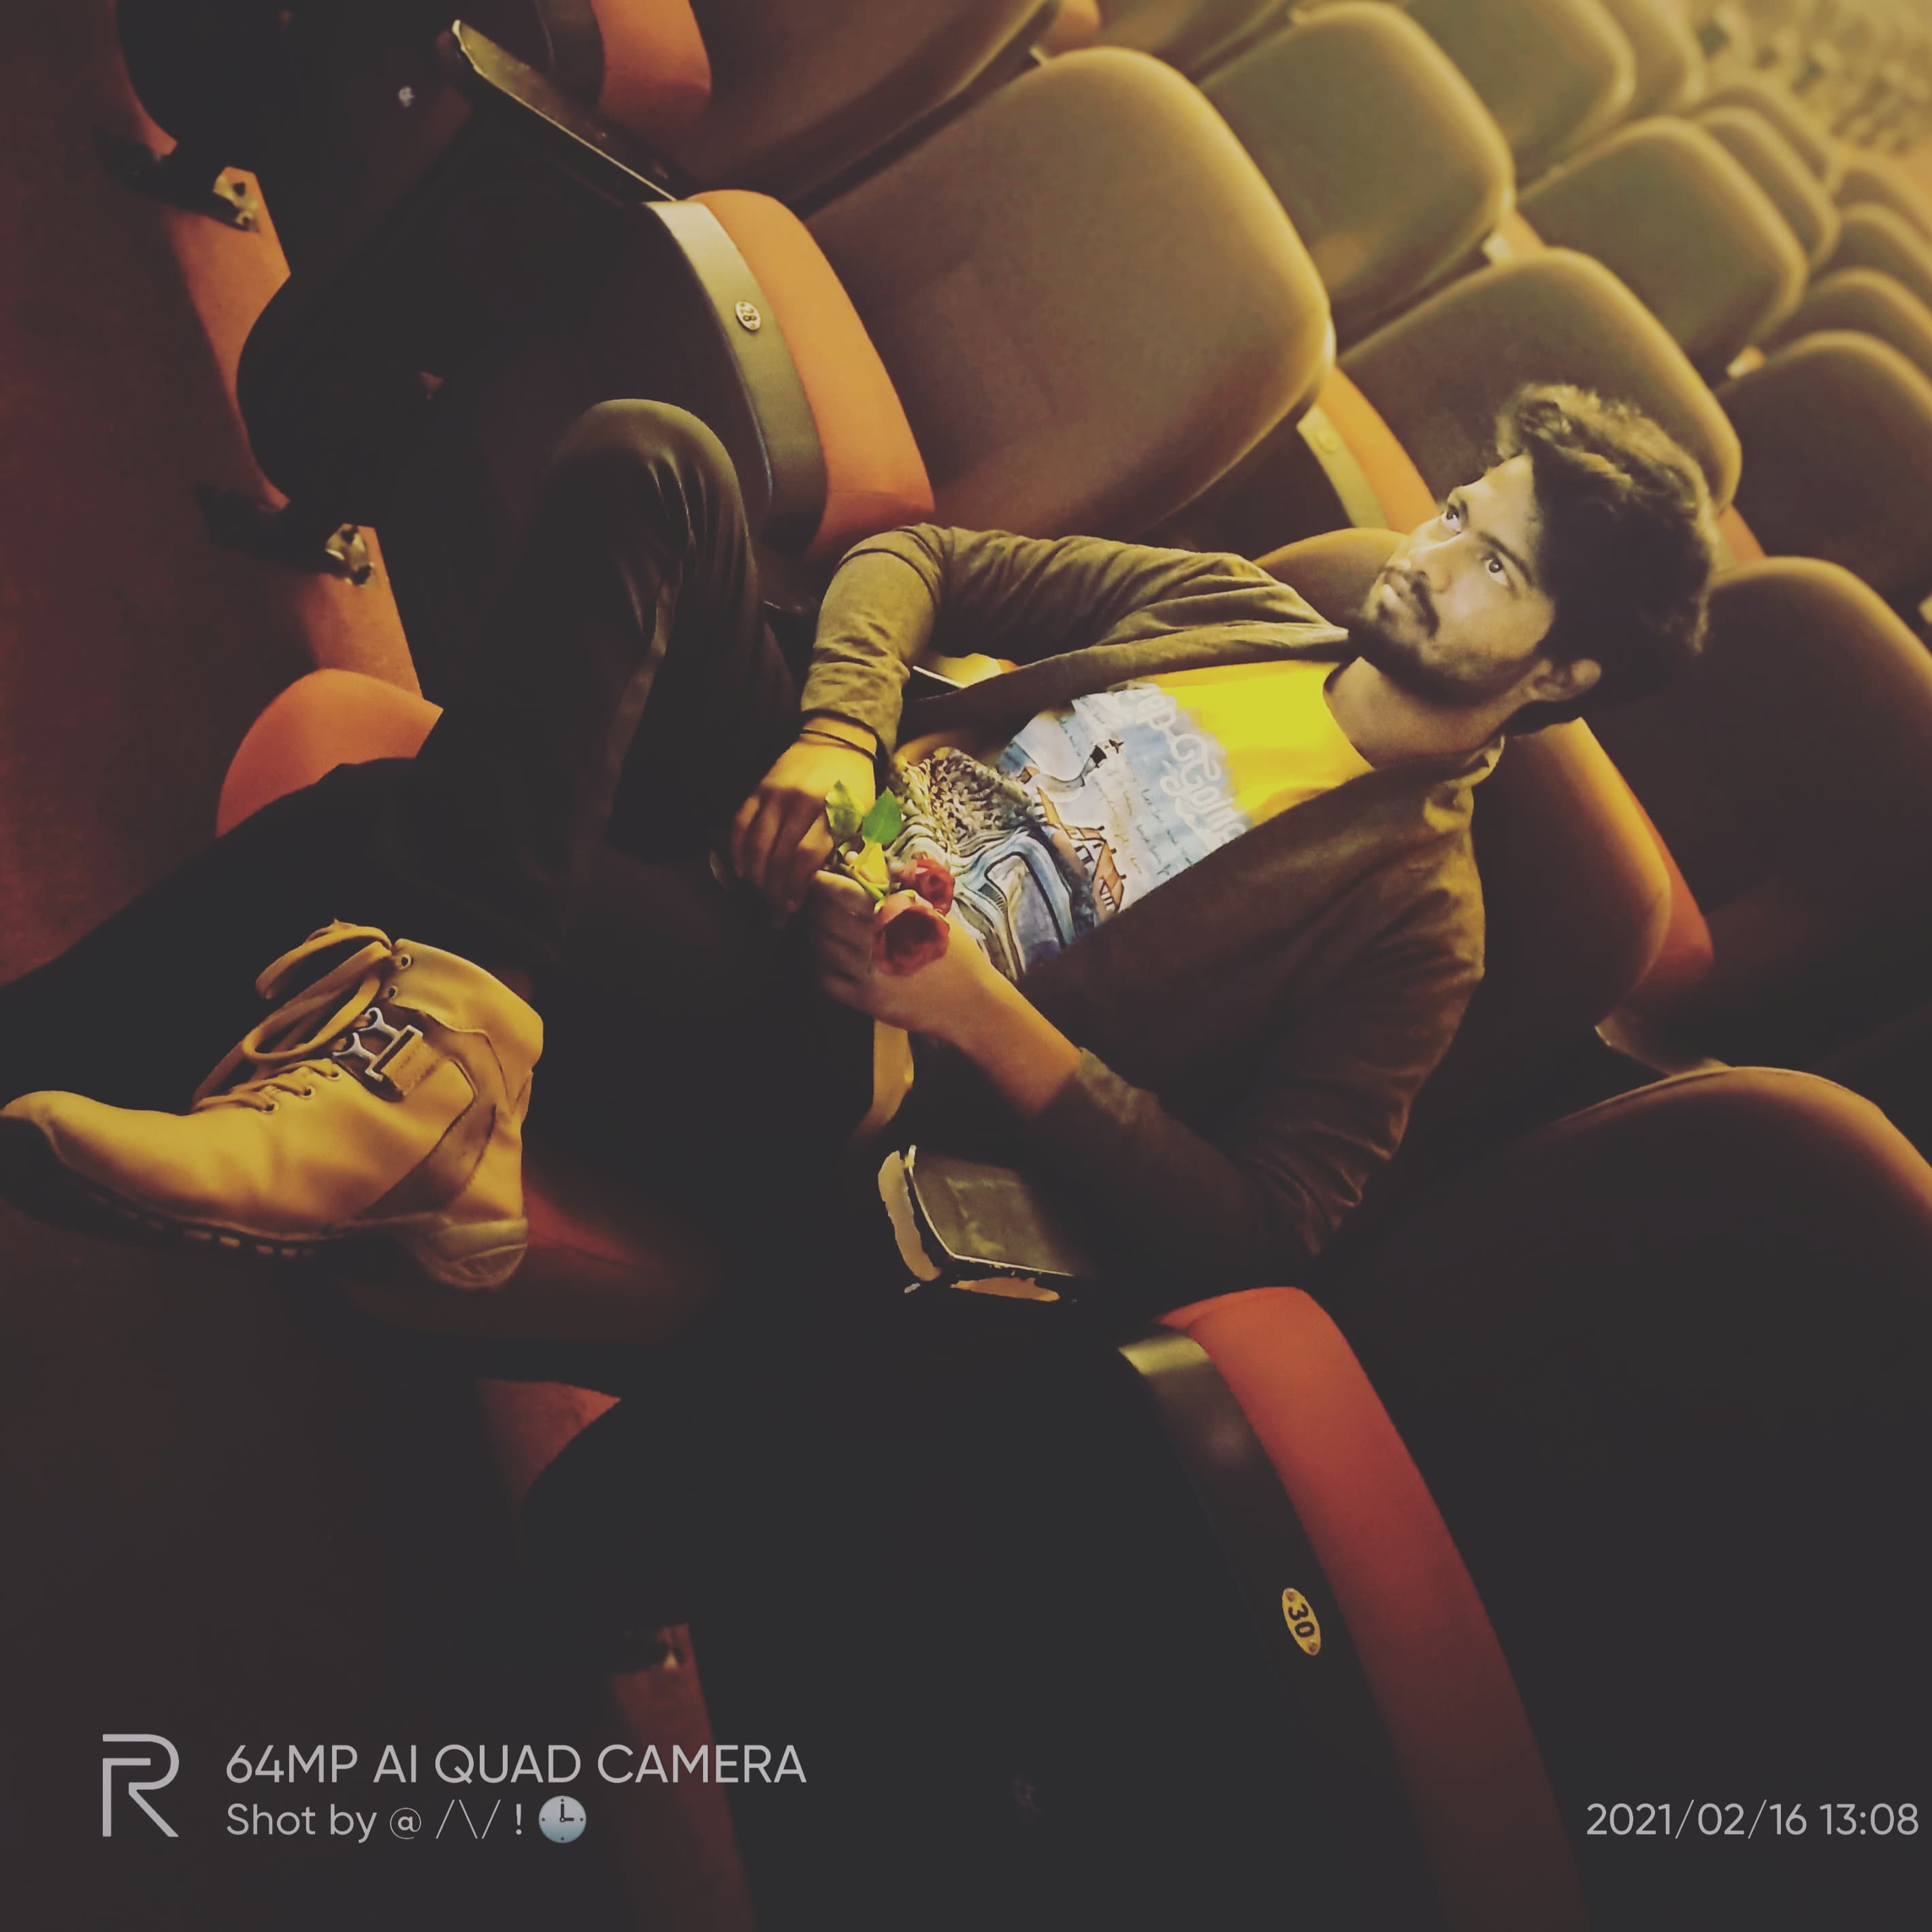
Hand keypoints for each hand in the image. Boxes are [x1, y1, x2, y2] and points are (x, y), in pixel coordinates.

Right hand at [730, 734, 874, 919]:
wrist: (837, 740)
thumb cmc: (855, 785)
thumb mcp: (865, 815)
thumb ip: (857, 847)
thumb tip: (850, 887)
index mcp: (830, 810)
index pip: (806, 855)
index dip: (795, 885)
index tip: (792, 907)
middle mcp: (799, 802)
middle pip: (778, 855)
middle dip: (773, 889)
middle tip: (773, 912)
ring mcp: (774, 794)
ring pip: (756, 842)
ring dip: (755, 875)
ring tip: (759, 895)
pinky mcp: (758, 788)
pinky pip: (740, 822)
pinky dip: (737, 849)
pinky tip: (741, 870)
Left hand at [808, 874, 1001, 1041]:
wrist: (970, 1002)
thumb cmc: (955, 952)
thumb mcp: (933, 913)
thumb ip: (895, 886)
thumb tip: (857, 859)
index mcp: (895, 916)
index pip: (845, 893)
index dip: (824, 883)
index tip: (817, 877)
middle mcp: (876, 943)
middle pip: (826, 919)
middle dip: (817, 907)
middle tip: (818, 902)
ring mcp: (868, 974)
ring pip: (822, 947)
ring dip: (817, 934)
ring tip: (824, 927)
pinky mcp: (865, 1001)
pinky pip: (827, 980)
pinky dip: (823, 966)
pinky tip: (832, 959)